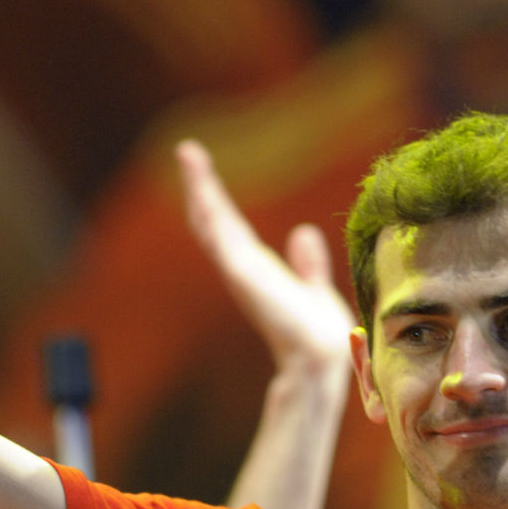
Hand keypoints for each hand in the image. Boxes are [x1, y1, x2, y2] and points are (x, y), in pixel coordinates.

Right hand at [177, 140, 356, 374]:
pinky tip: (203, 193)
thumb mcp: (314, 289)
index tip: (204, 168)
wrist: (320, 357)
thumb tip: (303, 233)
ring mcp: (241, 273)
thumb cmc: (318, 333)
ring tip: (189, 155)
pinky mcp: (245, 278)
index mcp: (256, 269)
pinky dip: (211, 216)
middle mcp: (243, 268)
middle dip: (201, 185)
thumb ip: (308, 265)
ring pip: (213, 223)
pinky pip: (223, 240)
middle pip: (213, 219)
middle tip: (187, 150)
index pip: (230, 227)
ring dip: (202, 189)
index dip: (215, 198)